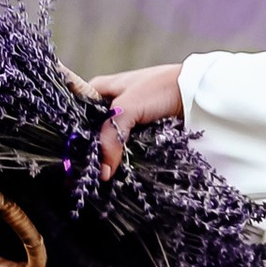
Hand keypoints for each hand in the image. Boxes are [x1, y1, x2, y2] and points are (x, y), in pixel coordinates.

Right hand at [82, 63, 184, 178]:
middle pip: (93, 131)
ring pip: (109, 142)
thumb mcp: (127, 108)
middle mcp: (109, 103)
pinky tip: (116, 173)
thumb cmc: (159, 89)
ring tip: (97, 177)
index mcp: (99, 90)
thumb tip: (103, 172)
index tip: (70, 156)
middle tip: (84, 171)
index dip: (73, 134)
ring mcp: (126, 118)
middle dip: (90, 150)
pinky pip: (127, 148)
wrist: (195, 92)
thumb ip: (111, 137)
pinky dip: (124, 159)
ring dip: (107, 158)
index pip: (76, 114)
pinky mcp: (141, 132)